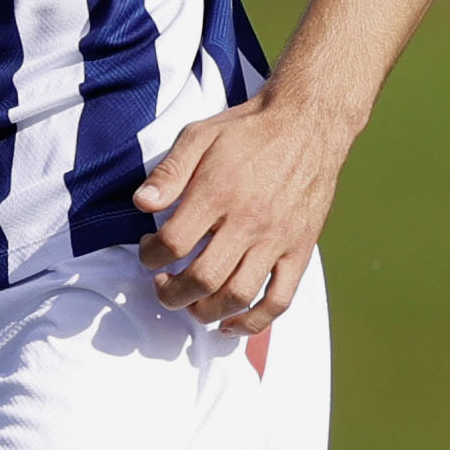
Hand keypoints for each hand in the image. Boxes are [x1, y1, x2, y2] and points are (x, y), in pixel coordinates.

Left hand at [133, 92, 349, 328]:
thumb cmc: (248, 131)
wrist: (308, 123)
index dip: (150, 255)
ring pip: (237, 295)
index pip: (173, 243)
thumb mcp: (199, 135)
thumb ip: (169, 172)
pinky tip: (229, 326)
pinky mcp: (300, 250)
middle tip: (161, 285)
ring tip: (190, 305)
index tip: (147, 250)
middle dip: (170, 293)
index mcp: (219, 192)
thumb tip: (141, 204)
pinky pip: (280, 300)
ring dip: (204, 311)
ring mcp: (277, 239)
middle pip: (202, 278)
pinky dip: (253, 323)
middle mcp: (249, 221)